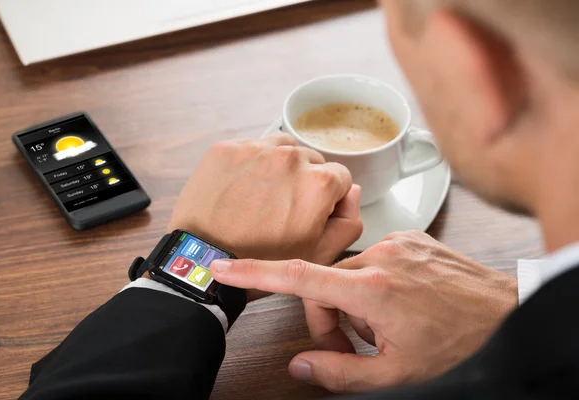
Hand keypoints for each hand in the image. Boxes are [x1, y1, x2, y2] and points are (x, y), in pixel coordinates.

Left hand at [168, 134, 362, 264]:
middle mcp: (290, 158)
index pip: (340, 176)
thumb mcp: (318, 256)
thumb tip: (351, 193)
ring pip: (283, 148)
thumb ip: (348, 222)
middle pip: (311, 160)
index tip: (310, 211)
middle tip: (283, 208)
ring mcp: (256, 150)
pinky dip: (251, 163)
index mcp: (318, 183)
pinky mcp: (227, 149)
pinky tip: (242, 188)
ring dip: (280, 166)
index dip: (329, 197)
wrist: (203, 261)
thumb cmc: (259, 263)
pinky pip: (251, 147)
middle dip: (304, 180)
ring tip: (263, 195)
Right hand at [210, 231, 517, 391]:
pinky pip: (372, 260)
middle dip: (328, 319)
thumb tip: (300, 364)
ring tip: (382, 329)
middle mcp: (381, 256)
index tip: (223, 265)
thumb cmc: (459, 343)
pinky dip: (373, 284)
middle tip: (350, 349)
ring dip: (353, 302)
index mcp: (372, 289)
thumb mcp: (397, 373)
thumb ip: (340, 371)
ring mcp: (396, 243)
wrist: (507, 312)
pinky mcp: (409, 237)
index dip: (254, 273)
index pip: (298, 276)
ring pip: (348, 273)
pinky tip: (396, 304)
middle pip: (323, 284)